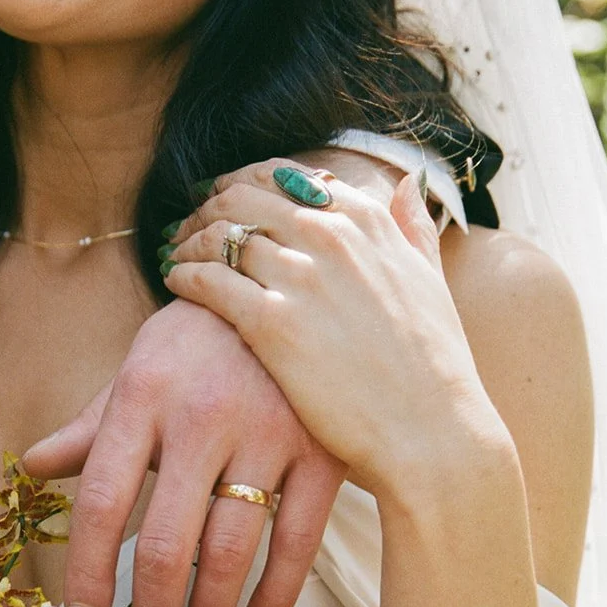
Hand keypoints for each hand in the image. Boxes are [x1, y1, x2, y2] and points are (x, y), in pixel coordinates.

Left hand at [22, 297, 345, 606]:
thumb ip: (91, 427)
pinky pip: (297, 540)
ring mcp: (267, 433)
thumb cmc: (203, 338)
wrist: (295, 282)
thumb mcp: (139, 368)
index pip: (101, 500)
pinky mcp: (322, 449)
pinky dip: (276, 593)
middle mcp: (201, 417)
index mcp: (143, 396)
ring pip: (230, 549)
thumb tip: (33, 467)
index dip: (88, 570)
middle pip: (166, 540)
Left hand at [162, 162, 492, 497]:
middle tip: (187, 225)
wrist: (428, 429)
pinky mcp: (272, 323)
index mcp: (367, 221)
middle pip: (244, 199)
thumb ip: (412, 228)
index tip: (225, 197)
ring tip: (175, 252)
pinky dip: (183, 274)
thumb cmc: (432, 366)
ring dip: (189, 238)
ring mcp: (301, 277)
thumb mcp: (430, 279)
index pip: (287, 177)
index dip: (248, 183)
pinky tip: (174, 282)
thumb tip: (405, 184)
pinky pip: (208, 280)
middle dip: (209, 206)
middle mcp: (332, 236)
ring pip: (220, 234)